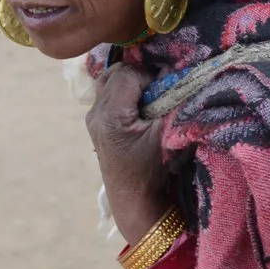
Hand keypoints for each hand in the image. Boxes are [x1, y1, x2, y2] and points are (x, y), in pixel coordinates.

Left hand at [87, 62, 172, 240]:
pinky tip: (139, 108)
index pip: (130, 73)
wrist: (134, 200)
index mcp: (110, 114)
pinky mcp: (96, 122)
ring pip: (110, 79)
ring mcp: (92, 117)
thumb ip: (172, 98)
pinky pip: (108, 93)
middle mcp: (95, 112)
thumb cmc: (153, 170)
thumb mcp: (166, 133)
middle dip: (140, 76)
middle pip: (116, 72)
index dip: (150, 77)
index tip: (165, 93)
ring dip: (131, 82)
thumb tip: (177, 68)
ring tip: (148, 99)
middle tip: (158, 93)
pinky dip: (124, 92)